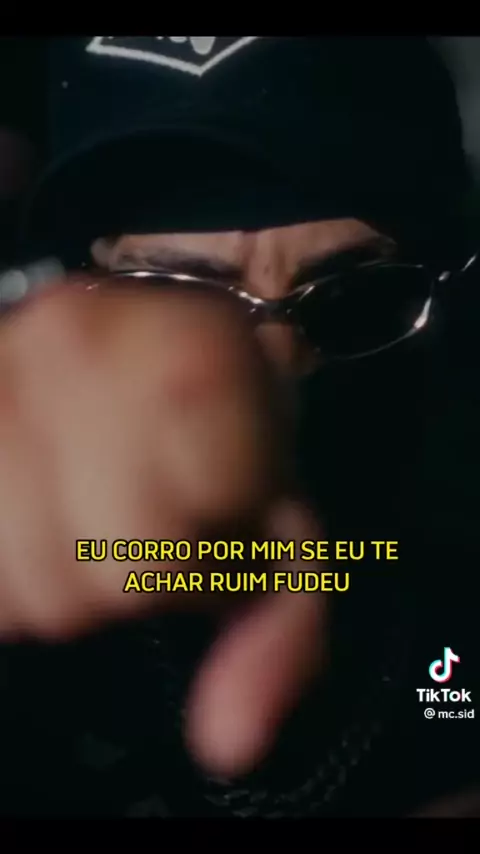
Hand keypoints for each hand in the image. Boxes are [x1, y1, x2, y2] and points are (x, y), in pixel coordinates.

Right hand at [0, 275, 326, 775]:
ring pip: (30, 584)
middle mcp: (83, 345)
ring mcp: (5, 370)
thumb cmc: (224, 425)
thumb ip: (281, 628)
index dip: (211, 570)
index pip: (184, 560)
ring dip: (71, 577)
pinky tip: (47, 511)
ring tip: (97, 510)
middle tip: (152, 516)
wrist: (147, 331)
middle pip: (103, 577)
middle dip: (141, 578)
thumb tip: (227, 743)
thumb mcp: (278, 509)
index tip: (215, 524)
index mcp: (196, 359)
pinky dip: (19, 566)